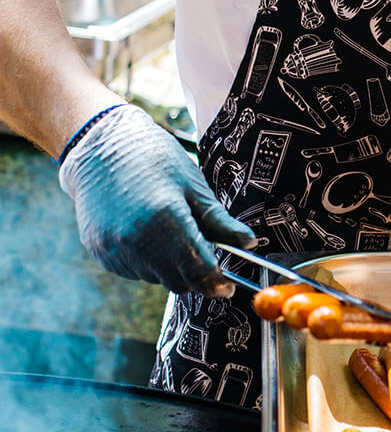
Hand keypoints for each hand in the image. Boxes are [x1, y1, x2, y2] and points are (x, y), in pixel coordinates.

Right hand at [59, 105, 255, 295]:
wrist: (100, 146)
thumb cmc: (154, 158)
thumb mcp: (194, 186)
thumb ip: (221, 221)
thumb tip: (249, 244)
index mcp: (166, 221)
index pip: (198, 271)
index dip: (216, 282)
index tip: (227, 285)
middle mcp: (136, 241)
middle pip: (178, 282)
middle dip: (195, 275)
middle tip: (202, 252)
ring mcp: (114, 249)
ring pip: (156, 278)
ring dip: (170, 267)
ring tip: (169, 231)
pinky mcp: (100, 252)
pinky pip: (134, 270)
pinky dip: (147, 261)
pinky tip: (147, 232)